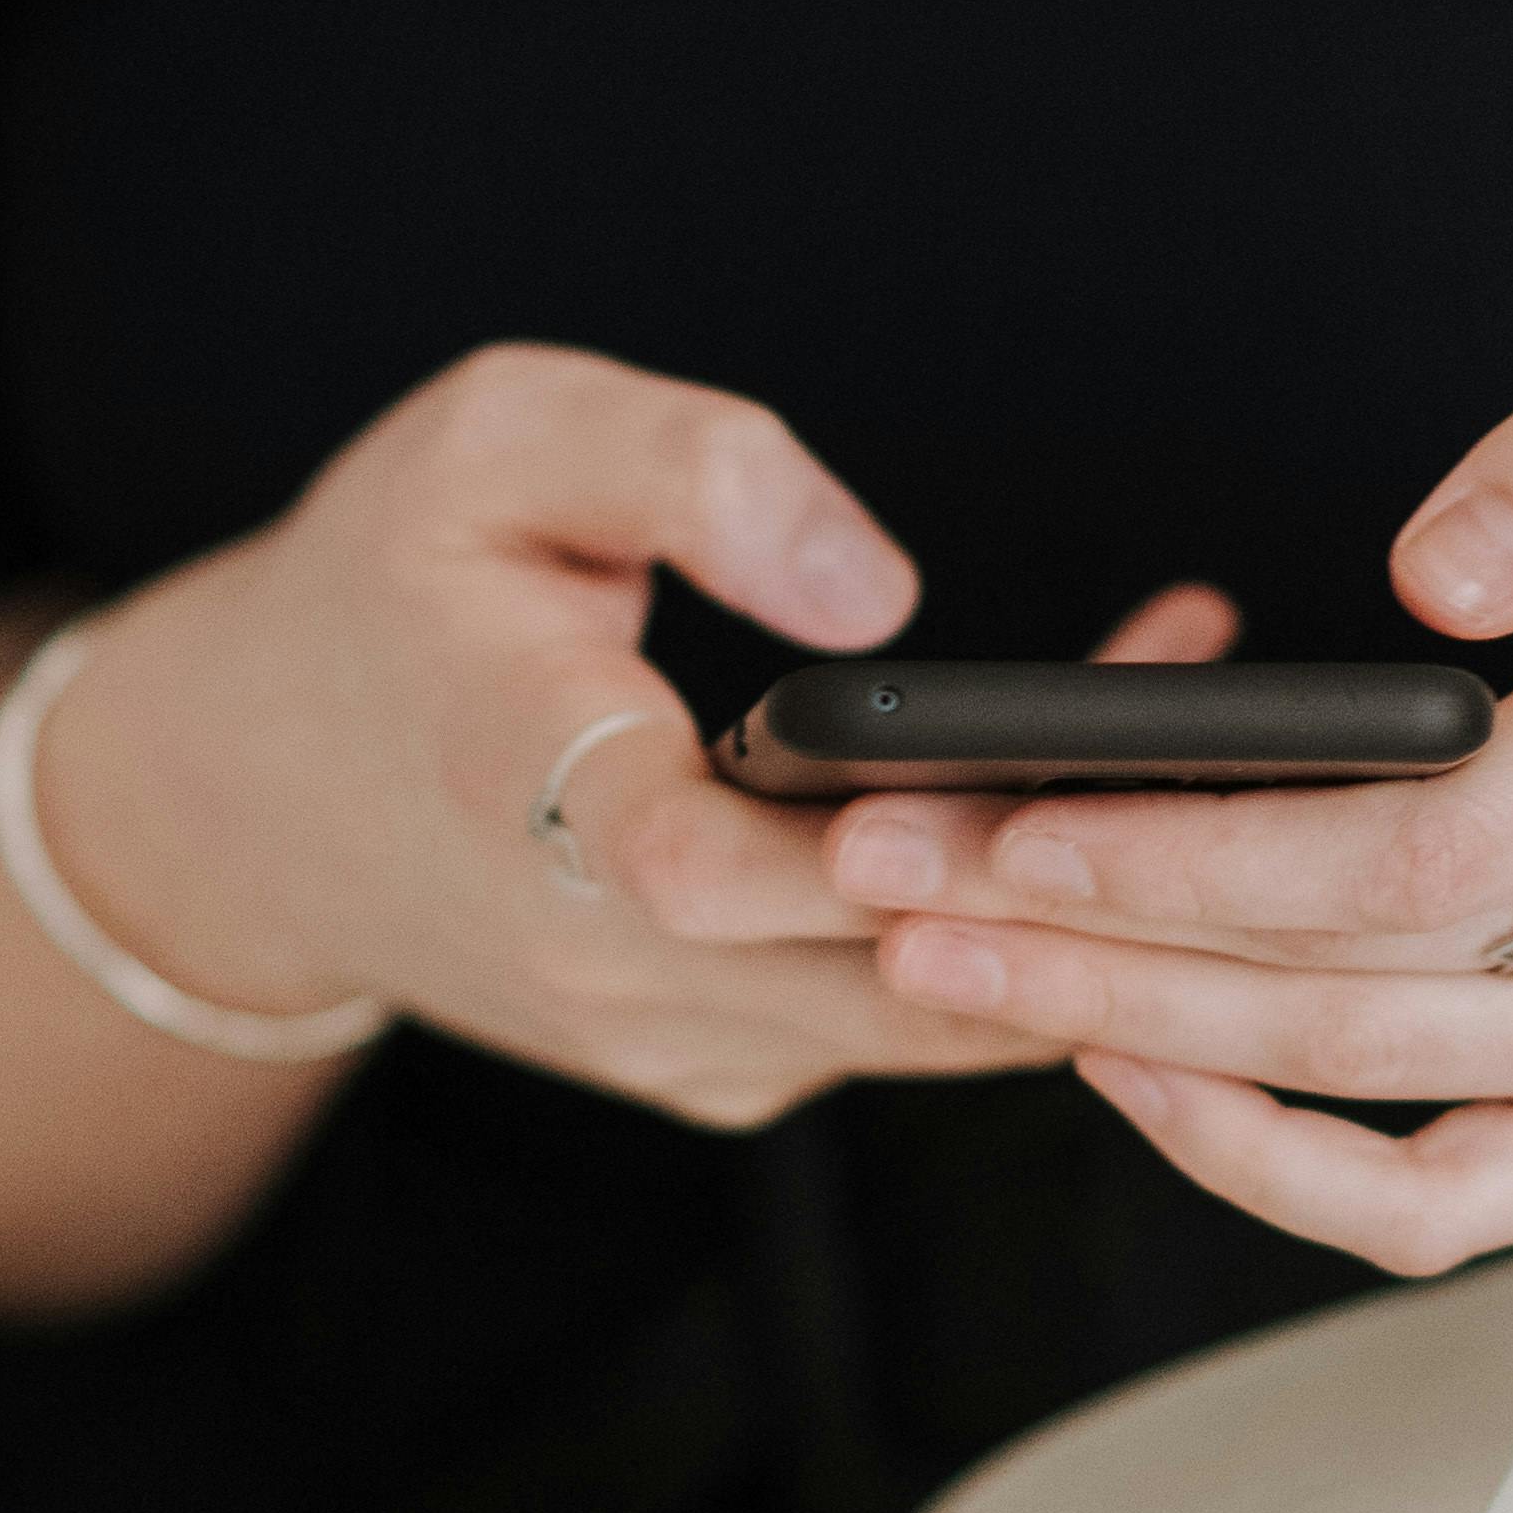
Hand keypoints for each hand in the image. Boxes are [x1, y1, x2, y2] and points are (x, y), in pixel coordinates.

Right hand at [43, 338, 1237, 1135]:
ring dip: (1098, 898)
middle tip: (1257, 726)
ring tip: (1226, 731)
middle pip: (892, 965)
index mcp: (527, 790)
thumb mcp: (499, 436)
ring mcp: (674, 1045)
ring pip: (943, 1016)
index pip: (711, 864)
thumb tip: (877, 589)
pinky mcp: (724, 1076)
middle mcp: (605, 962)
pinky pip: (918, 1018)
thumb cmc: (394, 586)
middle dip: (1089, 861)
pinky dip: (1031, 927)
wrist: (255, 801)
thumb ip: (689, 469)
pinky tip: (1118, 793)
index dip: (888, 838)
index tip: (1039, 769)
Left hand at [829, 309, 1512, 1268]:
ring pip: (1370, 1086)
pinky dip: (1273, 1177)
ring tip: (939, 959)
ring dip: (1133, 1038)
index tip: (1021, 817)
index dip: (1206, 853)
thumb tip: (1432, 574)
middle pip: (1362, 974)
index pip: (1432, 841)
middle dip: (1095, 938)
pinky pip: (1446, 1208)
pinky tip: (1128, 1078)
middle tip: (887, 880)